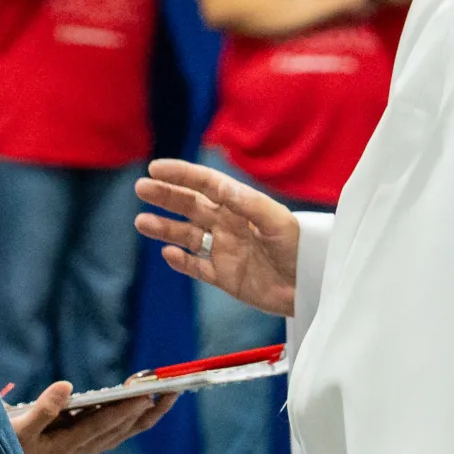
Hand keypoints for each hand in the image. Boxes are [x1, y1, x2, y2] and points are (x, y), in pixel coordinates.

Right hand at [8, 383, 172, 453]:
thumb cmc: (11, 443)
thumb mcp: (18, 428)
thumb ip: (42, 409)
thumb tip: (67, 386)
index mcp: (64, 447)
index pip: (100, 426)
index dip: (122, 411)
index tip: (144, 395)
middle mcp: (81, 450)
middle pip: (121, 430)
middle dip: (146, 409)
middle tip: (171, 388)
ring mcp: (87, 448)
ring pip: (124, 432)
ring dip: (148, 414)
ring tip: (170, 394)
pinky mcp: (88, 444)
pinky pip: (118, 431)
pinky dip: (135, 418)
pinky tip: (148, 404)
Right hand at [135, 159, 300, 316]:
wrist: (311, 286)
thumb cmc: (301, 248)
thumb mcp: (277, 221)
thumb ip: (248, 204)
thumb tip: (219, 188)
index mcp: (241, 206)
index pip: (206, 185)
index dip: (181, 175)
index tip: (156, 168)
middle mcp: (229, 225)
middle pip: (191, 206)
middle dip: (166, 196)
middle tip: (141, 188)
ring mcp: (224, 250)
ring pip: (187, 236)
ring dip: (164, 228)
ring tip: (142, 222)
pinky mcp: (225, 276)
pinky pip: (196, 267)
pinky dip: (181, 261)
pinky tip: (167, 253)